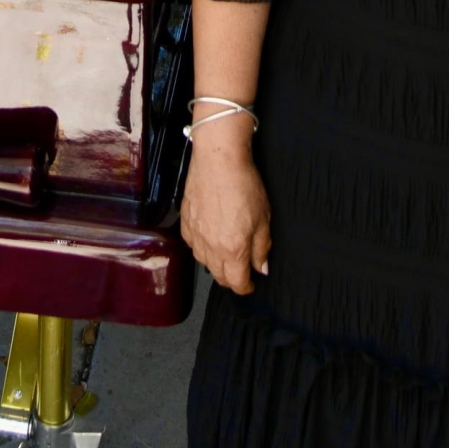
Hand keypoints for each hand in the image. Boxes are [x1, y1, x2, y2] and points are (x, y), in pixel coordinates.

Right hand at [181, 131, 272, 294]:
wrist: (218, 160)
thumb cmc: (243, 184)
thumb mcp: (263, 218)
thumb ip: (261, 247)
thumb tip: (262, 268)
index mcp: (233, 250)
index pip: (237, 282)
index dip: (246, 287)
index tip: (251, 284)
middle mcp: (210, 247)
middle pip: (218, 276)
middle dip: (231, 279)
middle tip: (240, 272)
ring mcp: (195, 234)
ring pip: (203, 262)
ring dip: (215, 264)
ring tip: (225, 256)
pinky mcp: (185, 221)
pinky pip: (192, 244)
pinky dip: (201, 247)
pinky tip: (208, 239)